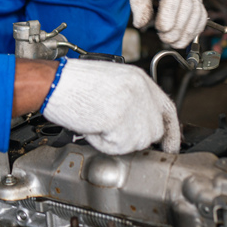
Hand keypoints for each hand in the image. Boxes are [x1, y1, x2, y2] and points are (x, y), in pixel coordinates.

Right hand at [42, 59, 180, 154]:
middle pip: (154, 131)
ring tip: (98, 122)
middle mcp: (141, 91)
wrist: (55, 82)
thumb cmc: (73, 82)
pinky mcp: (121, 121)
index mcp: (140, 79)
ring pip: (137, 142)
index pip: (168, 109)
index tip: (170, 145)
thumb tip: (141, 122)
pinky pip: (118, 147)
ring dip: (117, 140)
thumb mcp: (113, 82)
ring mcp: (133, 106)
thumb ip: (133, 100)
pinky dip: (103, 143)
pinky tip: (92, 125)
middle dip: (135, 138)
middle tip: (113, 131)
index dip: (171, 131)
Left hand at [128, 0, 206, 49]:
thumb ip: (138, 6)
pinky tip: (184, 38)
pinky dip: (195, 30)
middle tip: (165, 39)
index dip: (168, 16)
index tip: (160, 29)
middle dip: (177, 28)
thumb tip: (141, 24)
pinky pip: (202, 16)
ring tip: (174, 42)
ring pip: (197, 12)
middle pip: (187, 6)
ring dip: (187, 32)